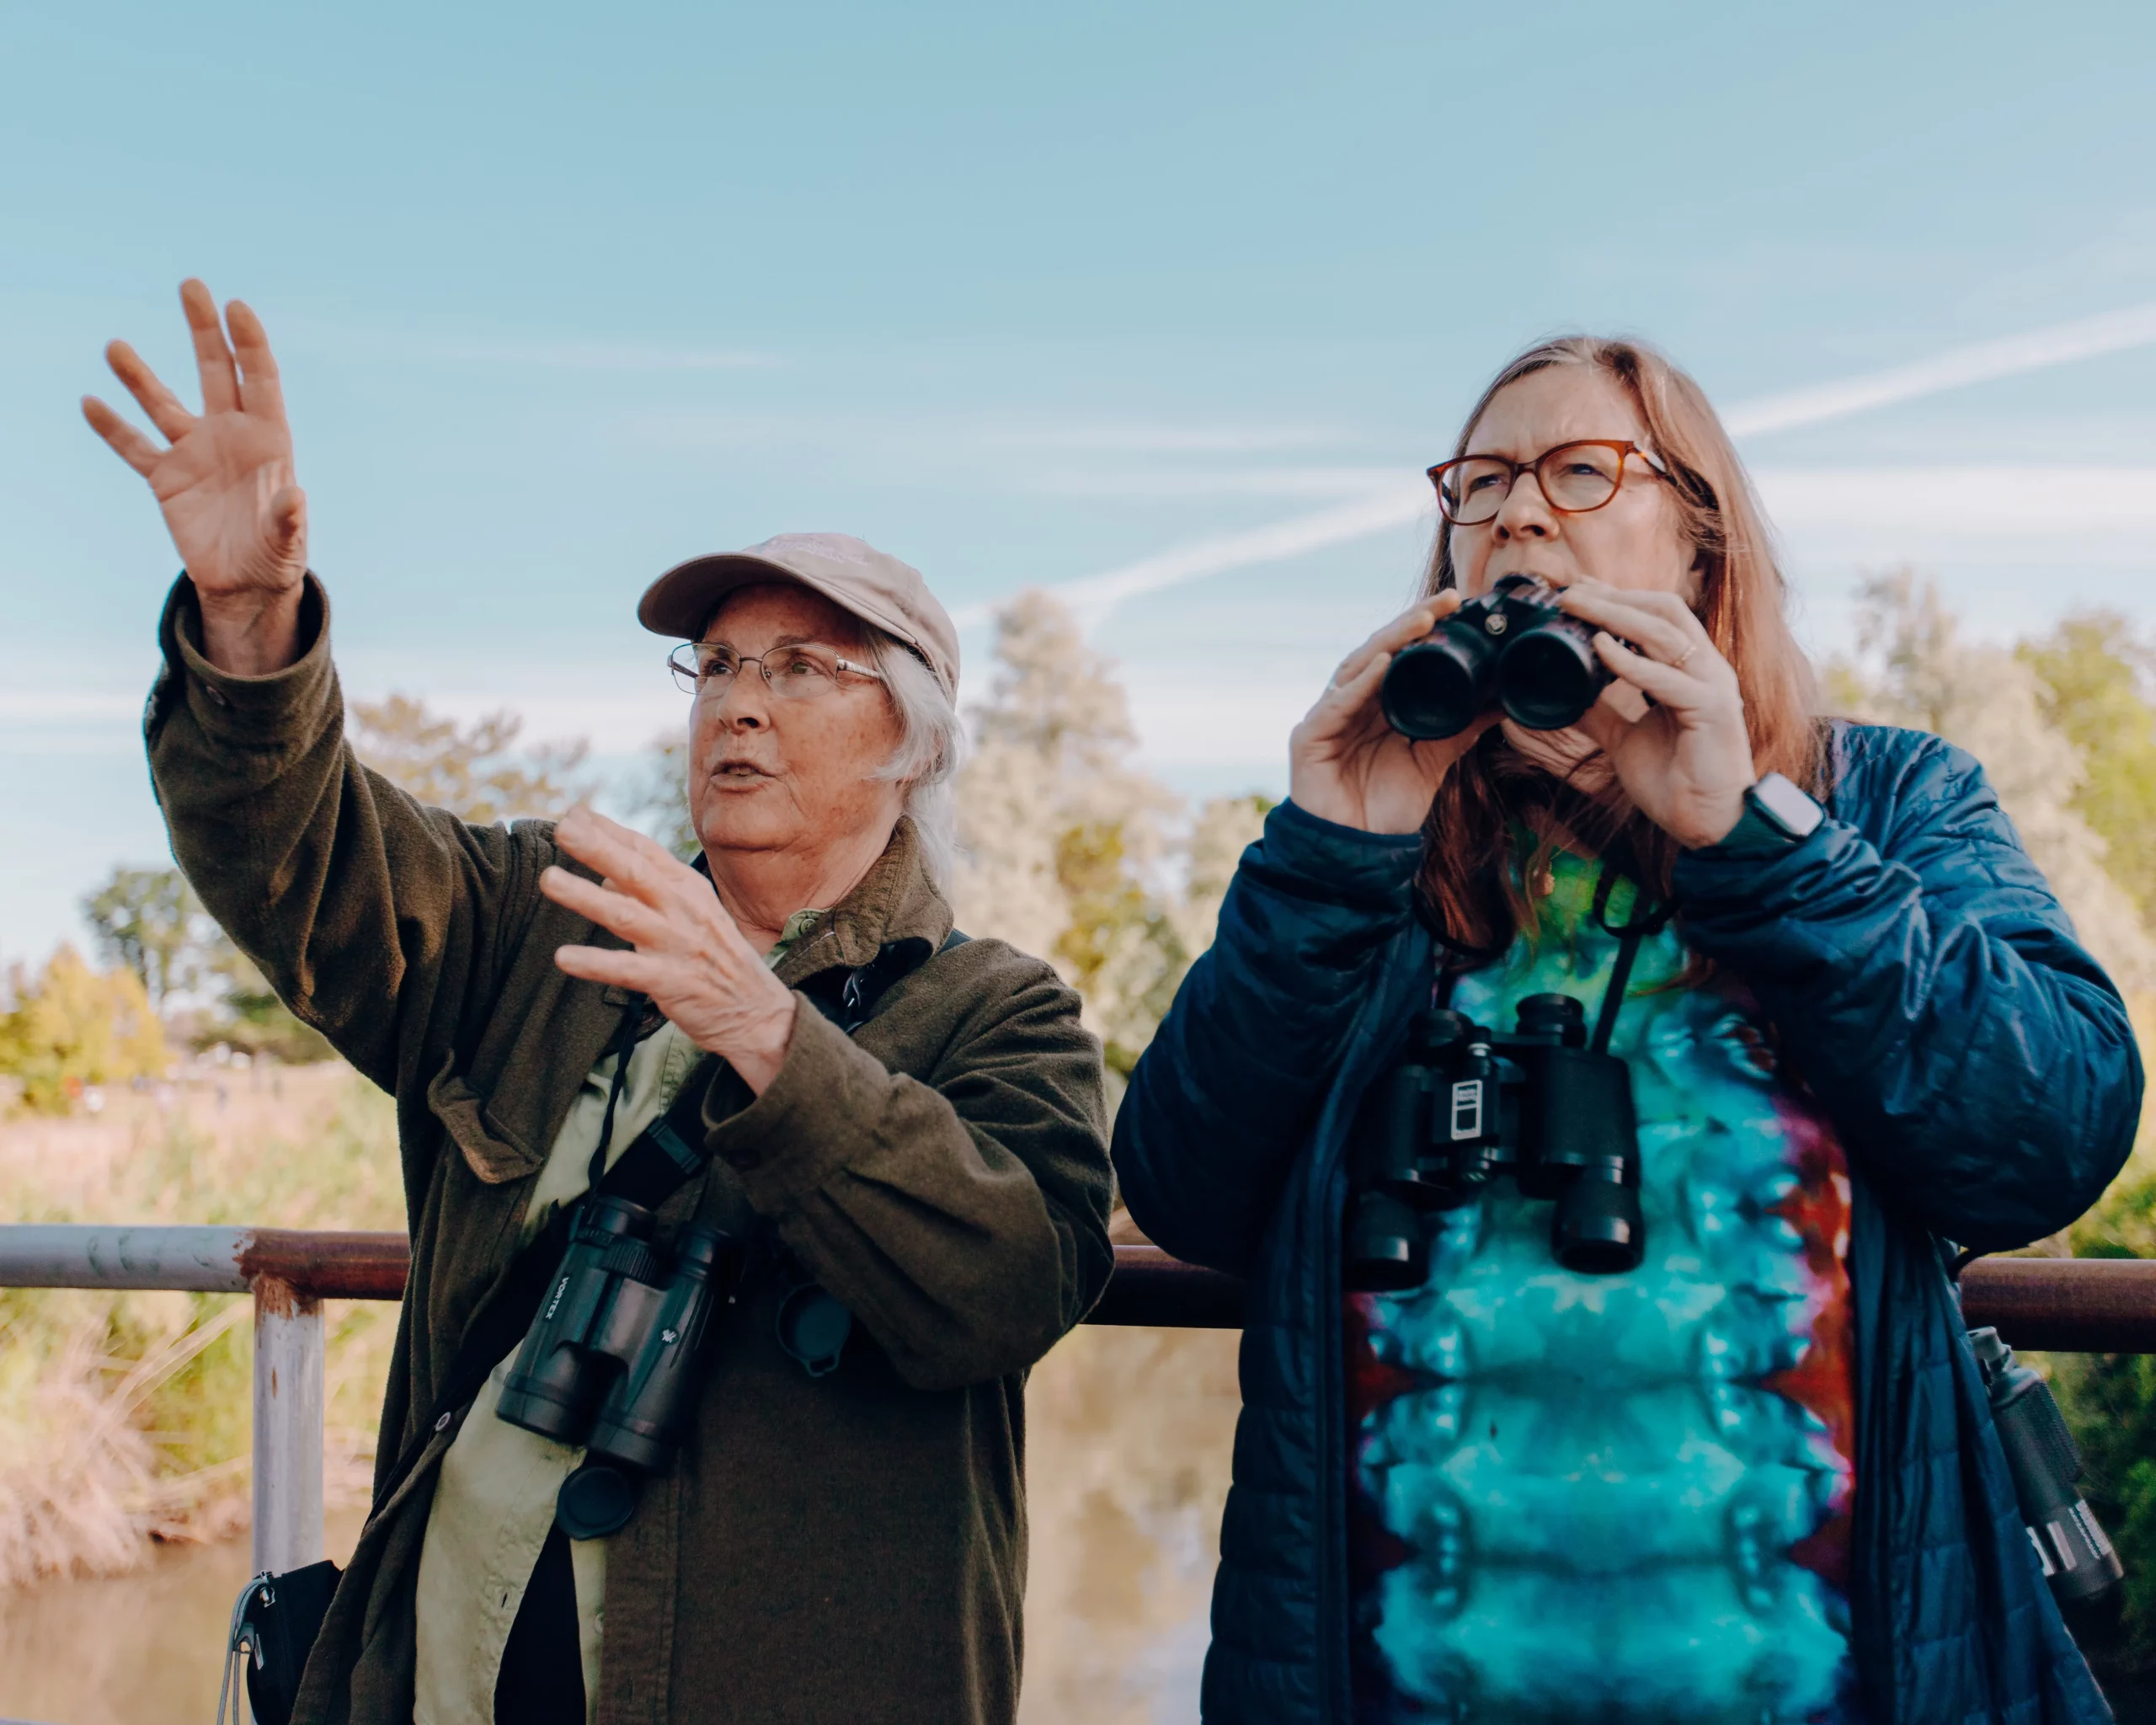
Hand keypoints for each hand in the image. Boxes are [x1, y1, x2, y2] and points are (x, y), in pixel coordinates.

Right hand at [82, 280, 307, 675]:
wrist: (246, 584)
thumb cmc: (277, 557)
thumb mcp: (288, 541)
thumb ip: (289, 518)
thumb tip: (296, 497)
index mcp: (269, 440)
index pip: (259, 379)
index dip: (249, 343)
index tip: (235, 306)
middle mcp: (230, 436)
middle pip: (216, 372)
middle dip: (204, 330)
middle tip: (191, 285)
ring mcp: (195, 453)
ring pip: (163, 404)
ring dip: (139, 377)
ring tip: (115, 346)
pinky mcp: (166, 479)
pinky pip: (134, 447)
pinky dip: (113, 428)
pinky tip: (91, 403)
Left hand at [542, 807, 800, 1092]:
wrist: (758, 1012)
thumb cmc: (719, 960)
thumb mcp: (694, 915)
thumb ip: (652, 892)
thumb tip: (605, 877)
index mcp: (688, 888)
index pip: (645, 850)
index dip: (609, 830)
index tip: (574, 812)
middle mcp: (683, 909)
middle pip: (634, 871)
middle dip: (597, 847)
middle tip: (563, 828)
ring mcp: (678, 944)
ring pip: (625, 914)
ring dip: (585, 896)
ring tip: (549, 879)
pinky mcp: (672, 981)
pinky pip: (626, 970)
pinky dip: (595, 963)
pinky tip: (564, 957)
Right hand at [1288, 594, 1501, 832]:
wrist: (1356, 855)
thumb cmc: (1386, 809)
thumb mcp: (1434, 760)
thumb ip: (1461, 728)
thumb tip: (1502, 700)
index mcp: (1377, 704)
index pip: (1402, 654)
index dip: (1427, 628)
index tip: (1462, 606)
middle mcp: (1350, 703)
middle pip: (1381, 651)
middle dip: (1413, 623)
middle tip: (1449, 601)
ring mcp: (1328, 718)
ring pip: (1358, 667)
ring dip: (1390, 642)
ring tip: (1422, 622)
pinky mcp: (1309, 739)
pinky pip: (1336, 705)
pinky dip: (1359, 684)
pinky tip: (1381, 665)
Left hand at [1561, 582, 1755, 848]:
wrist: (1707, 825)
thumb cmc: (1675, 780)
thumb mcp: (1625, 739)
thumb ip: (1602, 713)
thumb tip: (1566, 696)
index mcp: (1691, 671)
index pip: (1658, 616)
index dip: (1619, 598)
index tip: (1578, 590)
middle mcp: (1707, 669)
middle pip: (1663, 611)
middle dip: (1614, 597)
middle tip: (1570, 593)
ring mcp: (1713, 687)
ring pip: (1665, 633)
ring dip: (1616, 616)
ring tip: (1577, 607)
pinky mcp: (1713, 711)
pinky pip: (1668, 678)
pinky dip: (1631, 662)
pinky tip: (1600, 649)